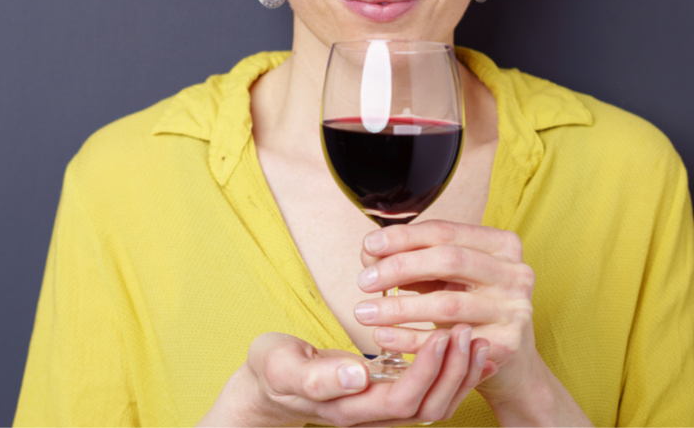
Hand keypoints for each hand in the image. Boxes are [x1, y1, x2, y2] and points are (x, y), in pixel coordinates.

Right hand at [198, 326, 491, 426]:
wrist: (269, 383)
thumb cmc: (274, 368)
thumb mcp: (283, 365)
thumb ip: (319, 374)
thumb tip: (358, 374)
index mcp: (350, 408)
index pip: (404, 399)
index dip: (429, 371)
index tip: (443, 333)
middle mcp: (373, 416)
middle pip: (429, 408)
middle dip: (454, 371)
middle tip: (468, 329)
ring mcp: (382, 411)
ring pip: (436, 406)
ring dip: (460, 374)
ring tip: (477, 338)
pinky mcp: (387, 398)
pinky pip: (431, 395)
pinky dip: (455, 376)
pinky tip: (470, 353)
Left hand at [355, 220, 535, 404]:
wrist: (507, 354)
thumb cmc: (467, 301)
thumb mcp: (445, 274)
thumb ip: (412, 258)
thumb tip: (370, 252)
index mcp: (500, 244)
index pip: (443, 231)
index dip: (402, 236)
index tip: (368, 245)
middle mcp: (515, 272)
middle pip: (447, 261)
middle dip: (398, 268)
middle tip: (363, 281)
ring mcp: (515, 309)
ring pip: (446, 304)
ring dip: (398, 308)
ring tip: (364, 312)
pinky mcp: (506, 344)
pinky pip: (448, 342)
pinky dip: (410, 339)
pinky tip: (383, 336)